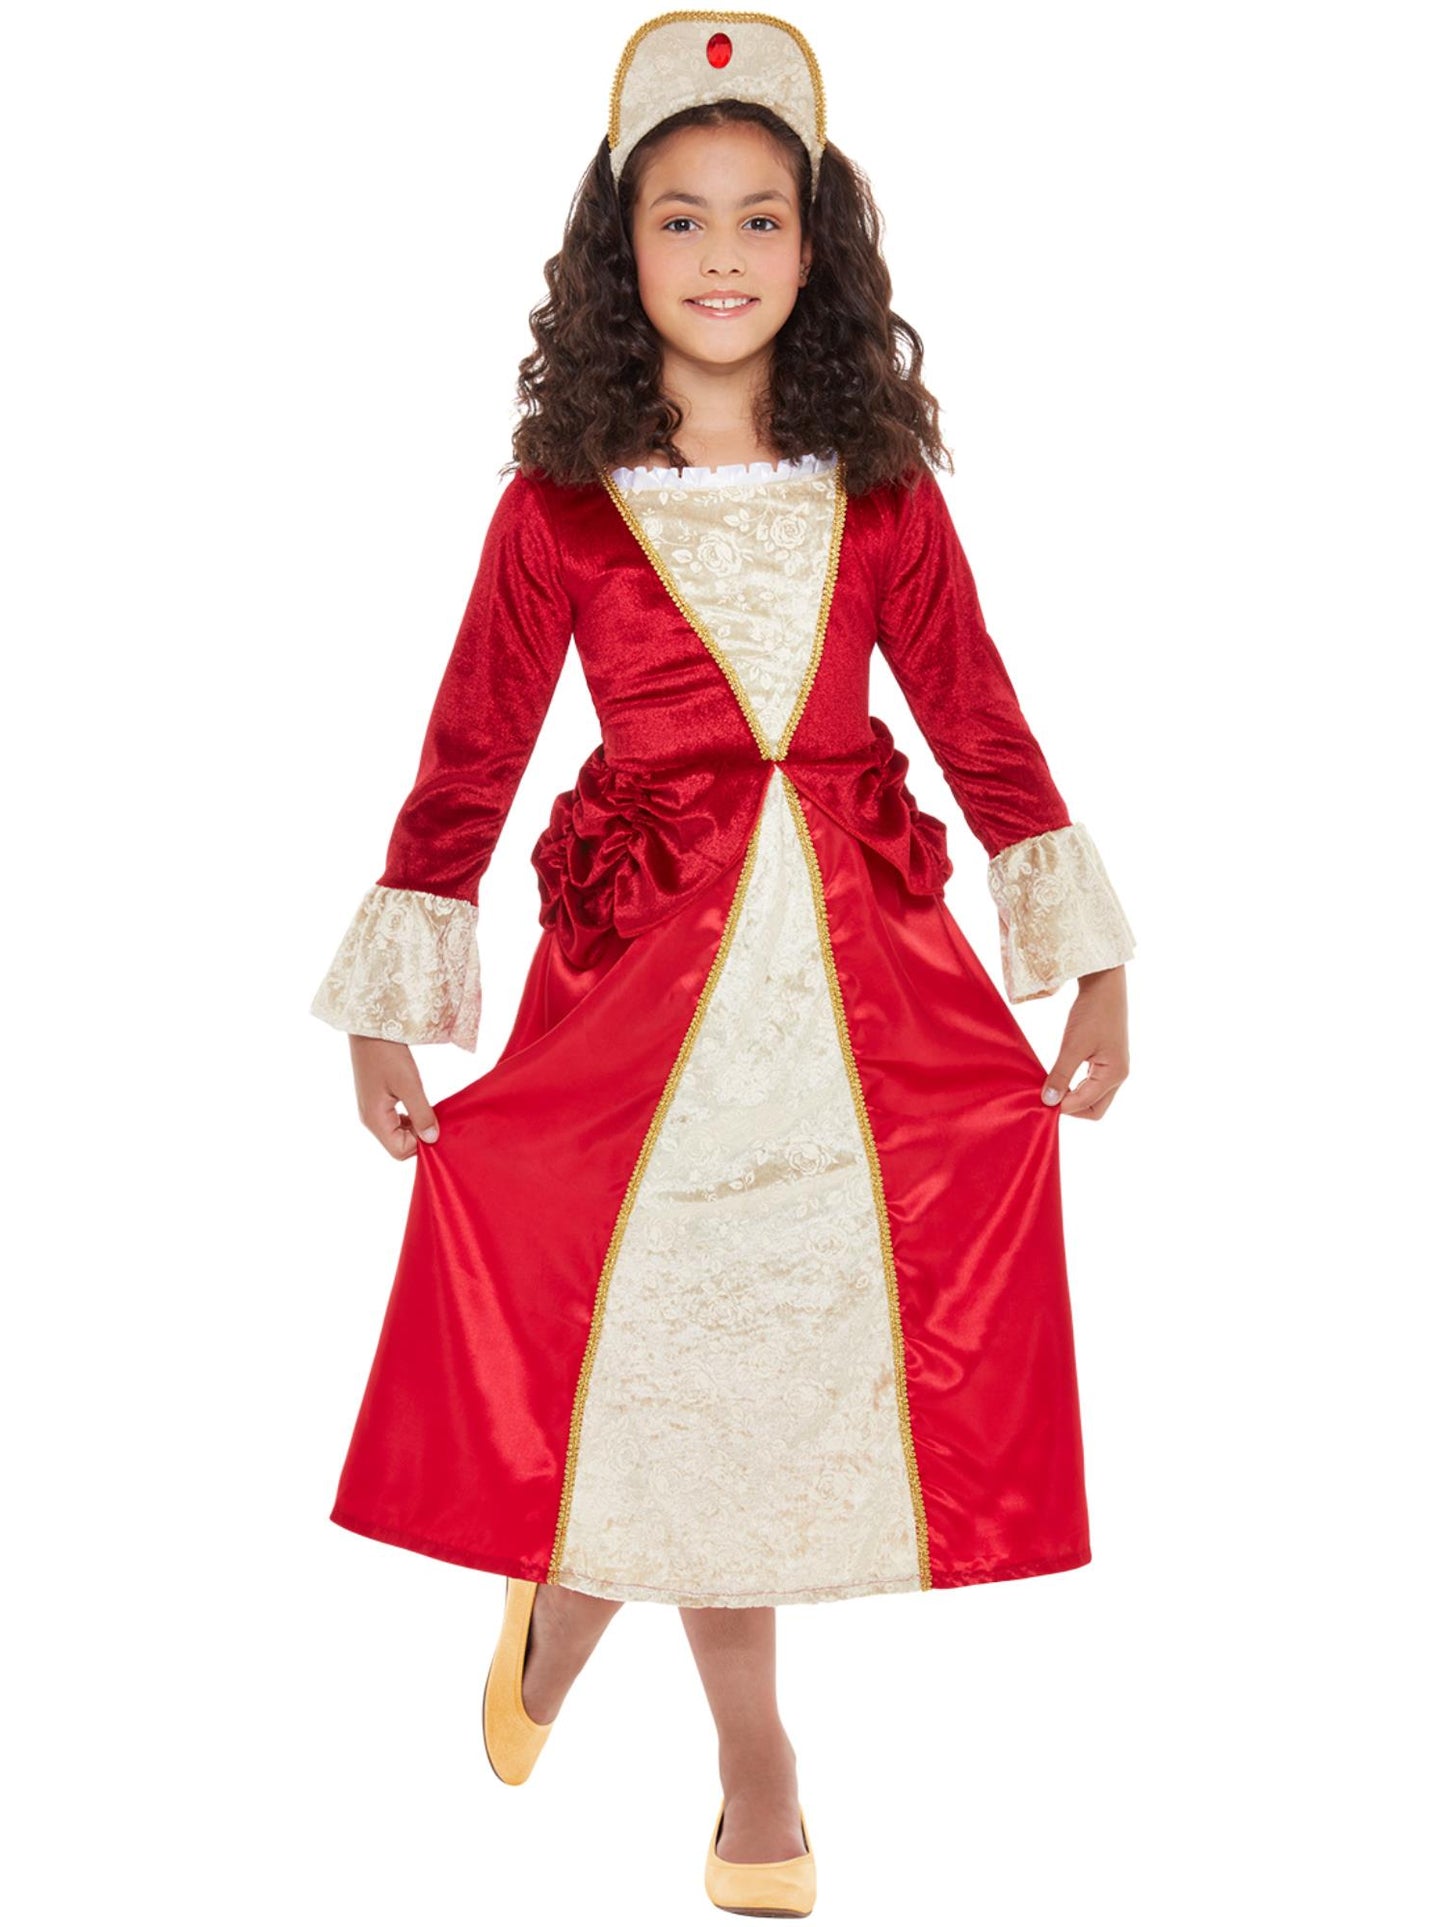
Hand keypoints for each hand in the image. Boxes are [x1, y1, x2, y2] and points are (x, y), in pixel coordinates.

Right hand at [349, 1035, 439, 1158]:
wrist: (370, 1028)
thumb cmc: (387, 1053)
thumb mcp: (409, 1083)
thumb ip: (421, 1113)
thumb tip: (432, 1139)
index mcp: (374, 1119)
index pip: (400, 1151)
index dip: (421, 1144)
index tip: (438, 1126)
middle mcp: (370, 1119)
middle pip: (398, 1144)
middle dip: (419, 1136)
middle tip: (437, 1118)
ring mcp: (372, 1110)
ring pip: (398, 1132)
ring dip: (416, 1126)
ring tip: (430, 1110)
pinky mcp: (376, 1100)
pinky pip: (395, 1119)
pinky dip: (410, 1116)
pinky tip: (420, 1103)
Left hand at [1040, 965, 1128, 1119]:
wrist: (1104, 985)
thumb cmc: (1092, 1012)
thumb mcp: (1072, 1045)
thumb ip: (1061, 1075)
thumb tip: (1048, 1101)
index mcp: (1114, 1075)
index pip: (1086, 1105)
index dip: (1062, 1106)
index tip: (1039, 1101)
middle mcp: (1118, 1076)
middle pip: (1095, 1109)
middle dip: (1071, 1108)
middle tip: (1047, 1099)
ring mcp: (1114, 1068)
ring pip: (1094, 1098)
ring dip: (1073, 1098)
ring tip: (1050, 1090)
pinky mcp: (1107, 1061)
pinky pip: (1092, 1084)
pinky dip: (1076, 1087)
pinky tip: (1060, 1079)